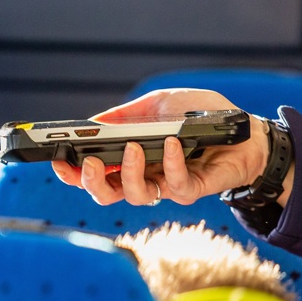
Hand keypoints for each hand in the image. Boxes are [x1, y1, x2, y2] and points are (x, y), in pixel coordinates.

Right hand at [51, 88, 272, 205]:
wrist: (244, 128)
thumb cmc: (201, 115)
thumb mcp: (157, 104)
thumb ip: (126, 115)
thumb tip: (92, 125)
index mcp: (129, 158)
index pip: (94, 172)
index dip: (72, 172)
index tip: (57, 161)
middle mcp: (144, 176)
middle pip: (107, 194)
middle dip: (91, 182)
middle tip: (86, 164)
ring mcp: (167, 185)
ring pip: (136, 196)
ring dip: (128, 174)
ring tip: (131, 148)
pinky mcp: (193, 190)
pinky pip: (175, 186)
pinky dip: (170, 163)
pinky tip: (171, 144)